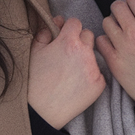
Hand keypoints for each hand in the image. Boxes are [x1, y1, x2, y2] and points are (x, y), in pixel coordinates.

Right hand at [28, 15, 105, 129]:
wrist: (41, 111)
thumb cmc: (34, 81)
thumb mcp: (34, 51)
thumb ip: (46, 32)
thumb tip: (56, 22)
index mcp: (68, 41)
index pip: (76, 23)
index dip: (68, 29)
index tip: (64, 36)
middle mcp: (84, 52)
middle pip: (88, 35)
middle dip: (79, 41)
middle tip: (68, 54)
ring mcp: (94, 69)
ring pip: (94, 55)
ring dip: (86, 58)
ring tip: (71, 72)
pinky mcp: (100, 84)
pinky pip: (99, 73)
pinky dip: (90, 76)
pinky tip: (77, 84)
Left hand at [96, 0, 134, 103]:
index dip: (133, 2)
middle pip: (116, 7)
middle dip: (121, 12)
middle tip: (126, 21)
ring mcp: (123, 47)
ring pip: (106, 22)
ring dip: (112, 26)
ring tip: (120, 35)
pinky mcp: (113, 61)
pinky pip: (100, 41)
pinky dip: (105, 42)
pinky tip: (113, 47)